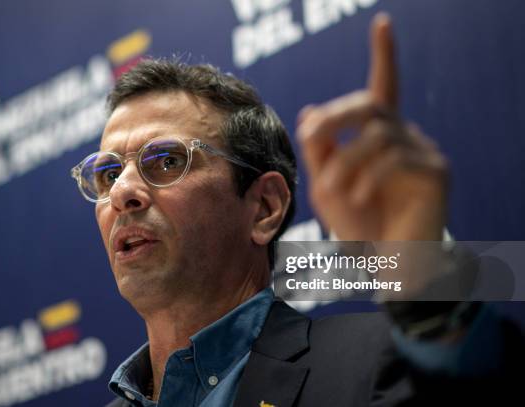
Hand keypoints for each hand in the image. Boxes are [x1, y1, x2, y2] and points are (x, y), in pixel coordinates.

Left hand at [296, 13, 447, 240]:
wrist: (384, 263)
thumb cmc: (356, 223)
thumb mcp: (326, 185)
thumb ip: (319, 150)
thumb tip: (308, 110)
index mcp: (379, 135)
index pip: (382, 87)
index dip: (384, 54)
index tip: (383, 21)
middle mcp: (405, 135)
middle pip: (370, 103)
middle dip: (336, 116)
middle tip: (313, 136)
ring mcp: (424, 150)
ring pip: (378, 133)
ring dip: (346, 160)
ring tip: (332, 189)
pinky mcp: (436, 171)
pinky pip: (395, 158)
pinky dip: (368, 176)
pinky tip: (357, 198)